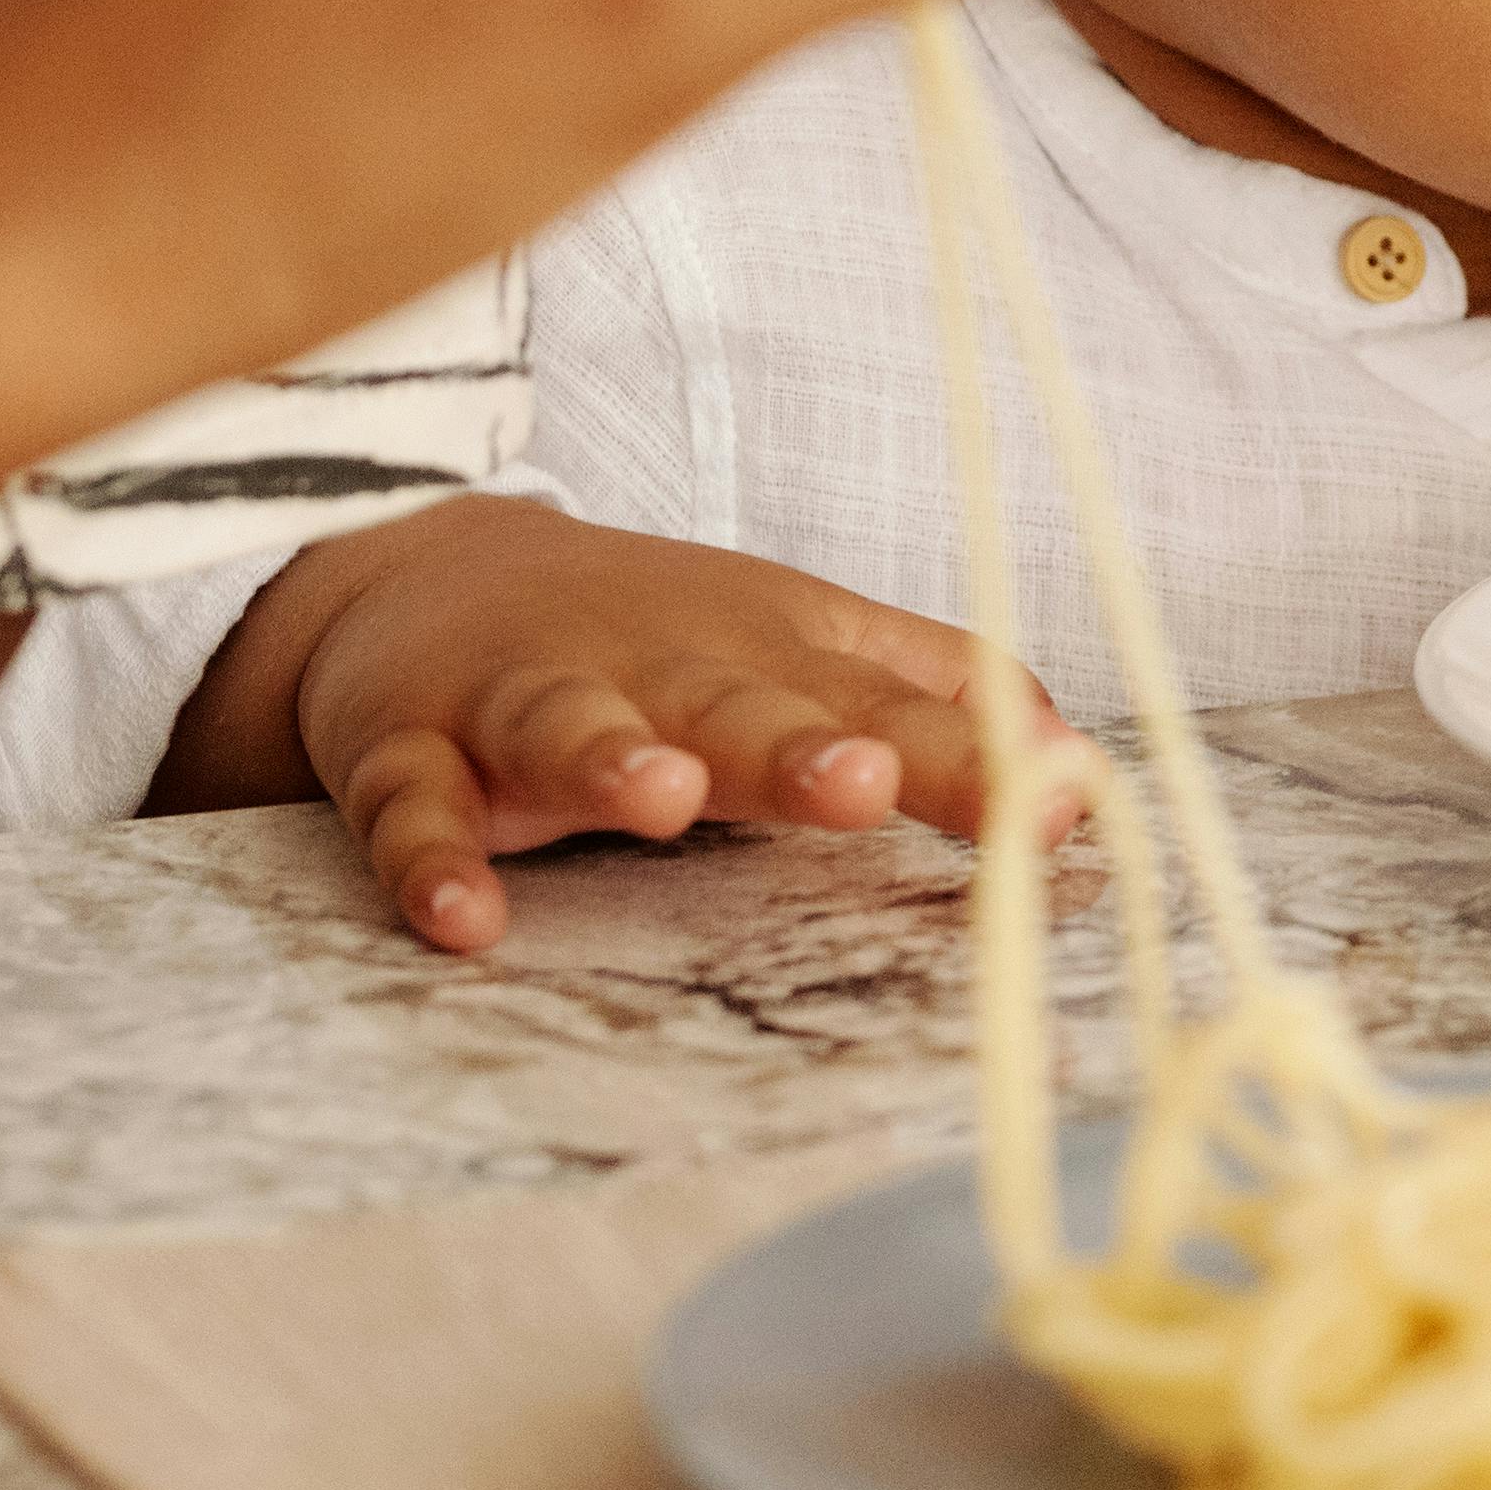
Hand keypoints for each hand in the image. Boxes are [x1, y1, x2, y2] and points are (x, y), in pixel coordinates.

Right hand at [219, 497, 1063, 952]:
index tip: (1056, 806)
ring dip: (614, 761)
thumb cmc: (657, 633)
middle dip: (797, 746)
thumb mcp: (804, 643)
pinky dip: (433, 860)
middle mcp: (657, 674)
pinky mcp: (410, 752)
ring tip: (661, 797)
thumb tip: (1080, 765)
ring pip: (569, 727)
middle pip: (734, 706)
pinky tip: (465, 918)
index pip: (887, 708)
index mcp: (766, 656)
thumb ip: (936, 697)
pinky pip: (415, 811)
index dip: (970, 760)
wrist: (425, 571)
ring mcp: (528, 706)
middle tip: (861, 782)